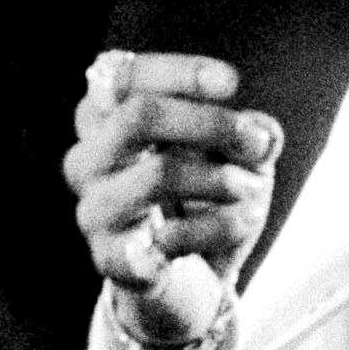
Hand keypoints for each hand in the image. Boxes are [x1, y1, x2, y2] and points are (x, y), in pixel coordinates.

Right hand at [65, 50, 281, 344]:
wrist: (190, 276)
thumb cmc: (207, 197)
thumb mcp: (240, 157)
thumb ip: (254, 136)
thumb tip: (261, 135)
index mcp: (103, 119)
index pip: (122, 75)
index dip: (177, 73)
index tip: (230, 83)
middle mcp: (86, 160)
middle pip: (137, 117)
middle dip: (209, 123)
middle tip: (256, 142)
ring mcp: (94, 211)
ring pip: (157, 175)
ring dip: (220, 180)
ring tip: (252, 191)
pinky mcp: (110, 260)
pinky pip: (169, 237)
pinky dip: (218, 229)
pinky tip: (238, 224)